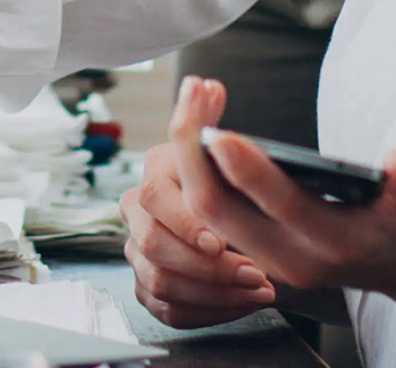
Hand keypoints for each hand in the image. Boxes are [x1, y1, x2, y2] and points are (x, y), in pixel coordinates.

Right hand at [122, 79, 276, 328]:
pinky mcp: (147, 286)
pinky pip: (168, 311)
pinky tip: (242, 304)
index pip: (154, 197)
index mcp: (153, 174)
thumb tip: (207, 85)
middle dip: (206, 267)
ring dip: (213, 292)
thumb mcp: (218, 147)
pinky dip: (208, 312)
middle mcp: (136, 213)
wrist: (223, 212)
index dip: (185, 222)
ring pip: (160, 283)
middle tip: (255, 273)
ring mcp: (137, 252)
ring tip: (259, 289)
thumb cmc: (222, 177)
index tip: (220, 241)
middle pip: (153, 247)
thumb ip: (210, 117)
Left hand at [163, 76, 395, 307]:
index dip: (249, 172)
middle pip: (220, 213)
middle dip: (196, 151)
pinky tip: (202, 113)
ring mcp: (269, 253)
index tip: (223, 132)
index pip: (282, 209)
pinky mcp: (257, 241)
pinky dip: (198, 161)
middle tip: (194, 91)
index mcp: (339, 244)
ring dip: (190, 150)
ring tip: (196, 90)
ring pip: (206, 210)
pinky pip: (210, 206)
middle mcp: (293, 257)